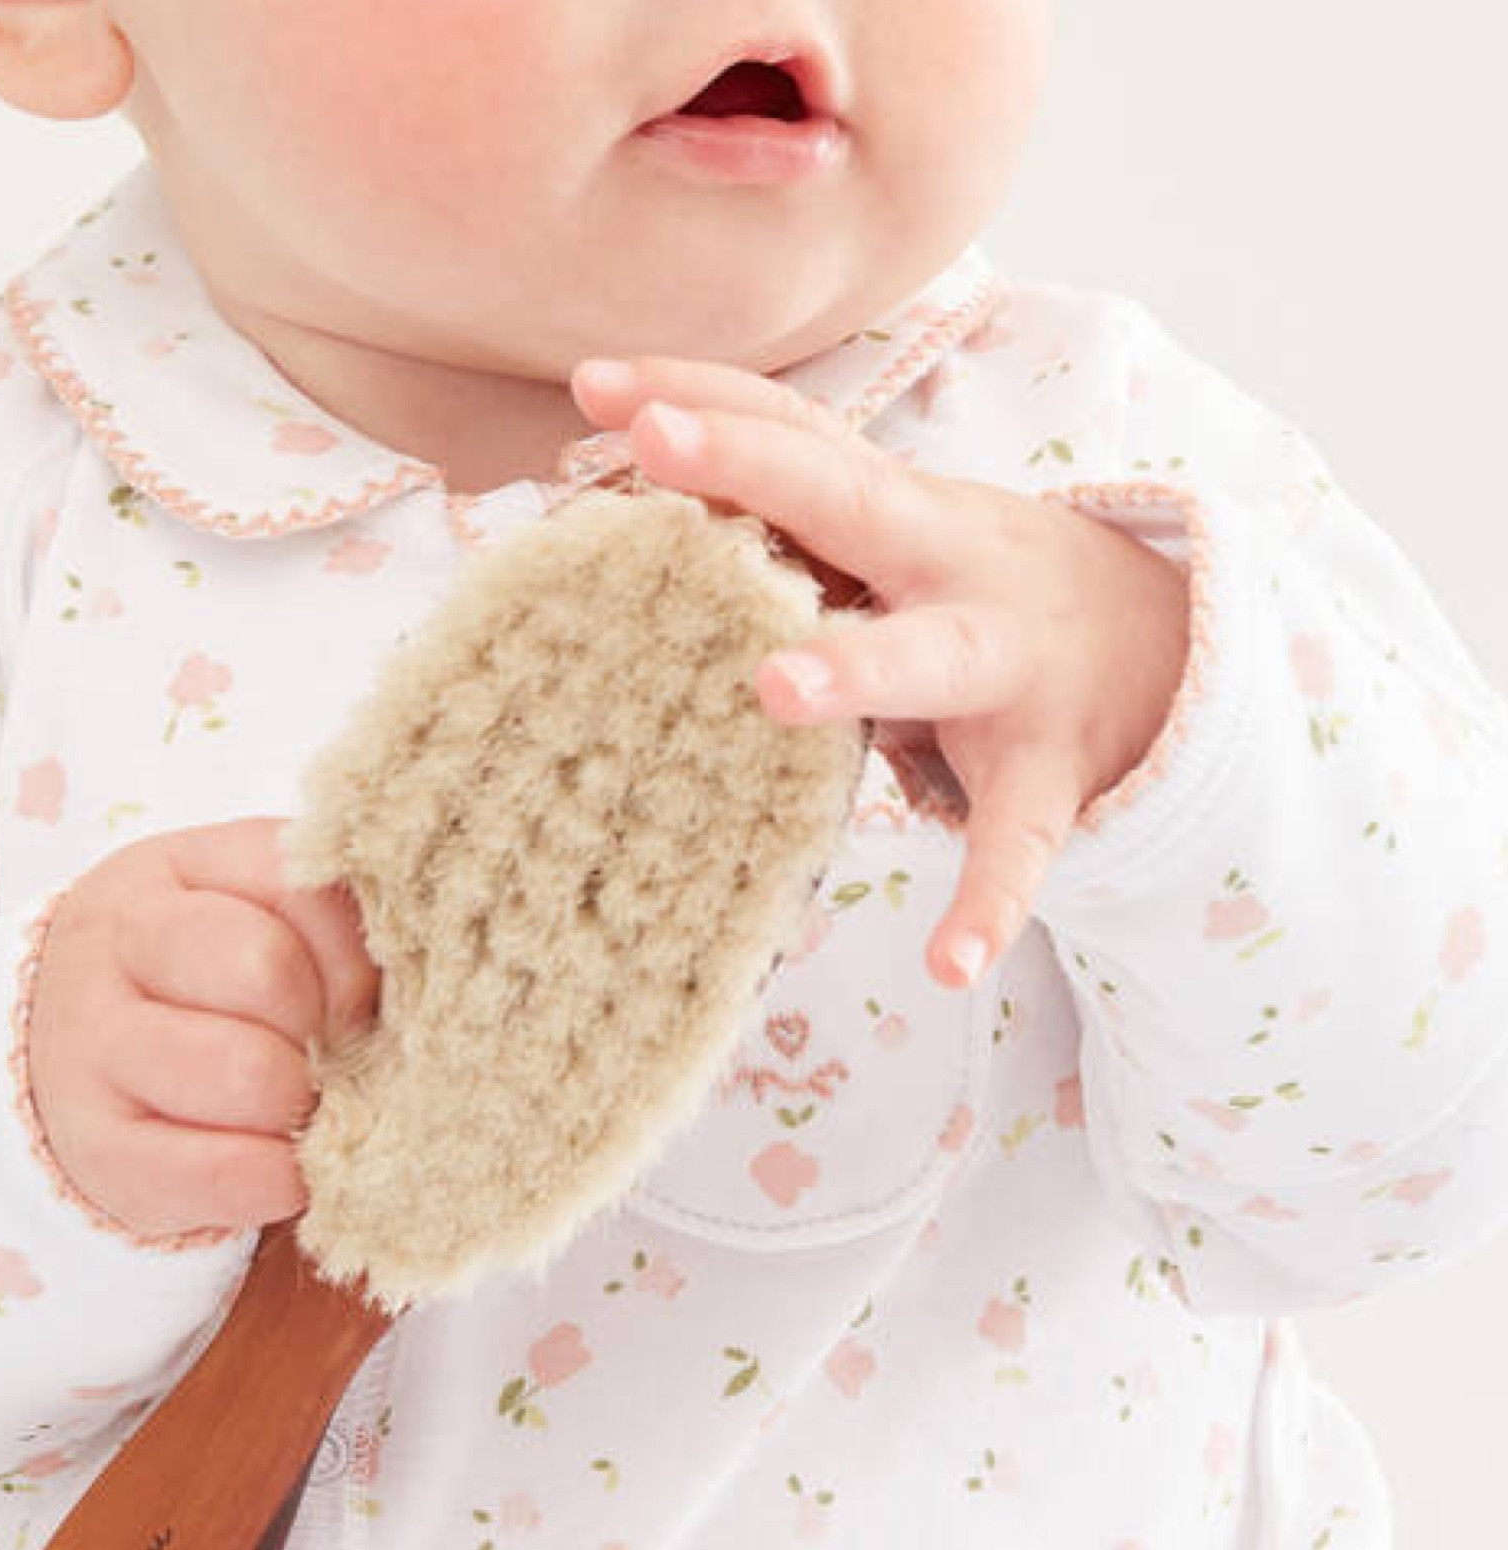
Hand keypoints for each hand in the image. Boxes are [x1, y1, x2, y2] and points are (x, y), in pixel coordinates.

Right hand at [28, 818, 381, 1237]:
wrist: (67, 1059)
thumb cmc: (194, 984)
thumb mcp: (243, 916)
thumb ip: (321, 922)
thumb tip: (429, 971)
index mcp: (173, 870)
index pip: (298, 883)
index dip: (355, 953)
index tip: (358, 996)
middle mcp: (119, 944)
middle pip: (268, 971)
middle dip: (327, 1029)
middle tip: (331, 1057)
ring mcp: (95, 1046)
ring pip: (247, 1073)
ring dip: (303, 1106)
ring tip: (301, 1109)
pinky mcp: (97, 1147)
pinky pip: (225, 1171)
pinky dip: (279, 1178)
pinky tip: (279, 1164)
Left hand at [569, 356, 1191, 990]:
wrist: (1159, 646)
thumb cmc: (967, 592)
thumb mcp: (888, 546)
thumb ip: (782, 528)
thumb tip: (609, 496)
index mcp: (896, 511)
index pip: (793, 430)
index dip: (700, 399)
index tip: (595, 383)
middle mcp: (950, 566)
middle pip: (848, 498)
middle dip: (752, 466)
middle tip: (653, 444)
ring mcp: (1006, 666)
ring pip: (932, 659)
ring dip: (856, 667)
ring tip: (775, 689)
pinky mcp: (1048, 770)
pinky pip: (1019, 841)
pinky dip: (990, 901)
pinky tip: (950, 962)